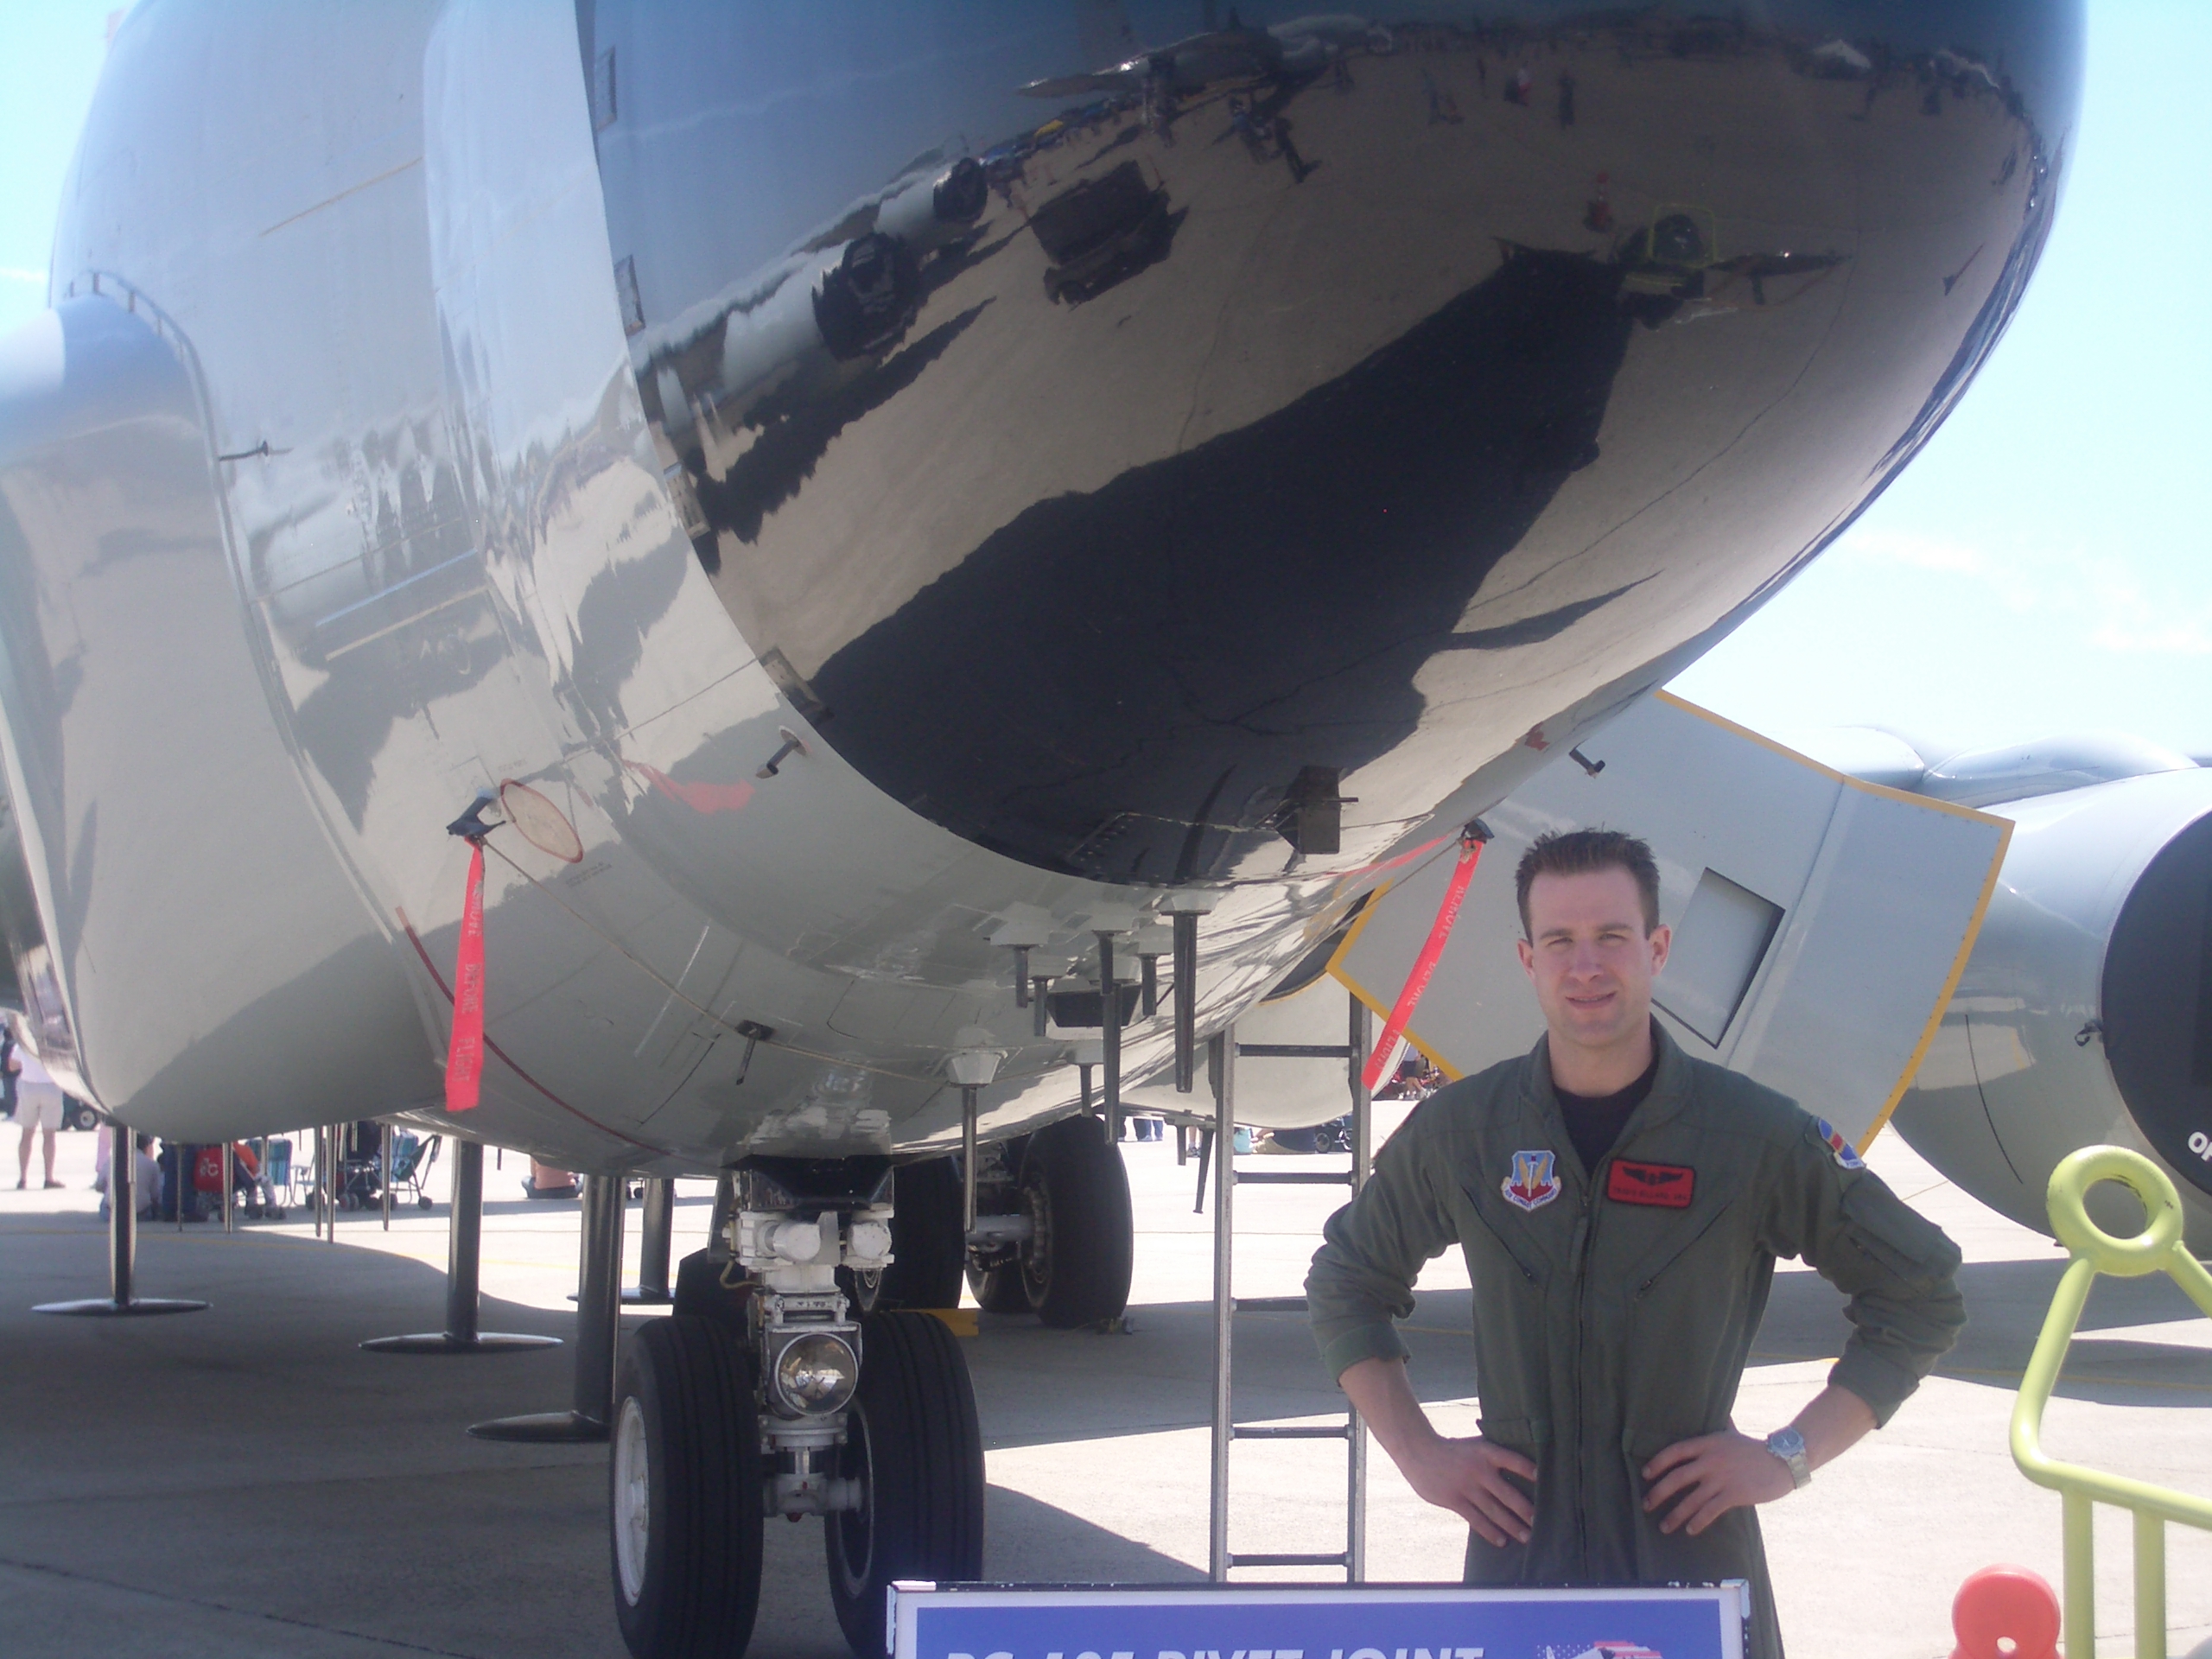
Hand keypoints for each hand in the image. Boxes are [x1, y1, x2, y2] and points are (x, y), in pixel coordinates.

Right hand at [1402, 1433, 1537, 1547]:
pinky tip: (1501, 1541)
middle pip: (1508, 1494)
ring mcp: (1466, 1486)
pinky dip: (1490, 1532)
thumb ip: (1494, 1457)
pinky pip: (1476, 1520)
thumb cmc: (1453, 1451)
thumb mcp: (1475, 1446)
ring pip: (1494, 1511)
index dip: (1528, 1470)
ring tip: (1526, 1537)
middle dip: (1525, 1511)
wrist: (1419, 1452)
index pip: (1513, 1461)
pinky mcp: (1454, 1500)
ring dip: (1512, 1526)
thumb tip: (1523, 1469)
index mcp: (1486, 1452)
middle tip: (1539, 1523)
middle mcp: (1478, 1469)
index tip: (1542, 1478)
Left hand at [1641, 1429, 1793, 1535]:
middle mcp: (1711, 1460)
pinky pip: (1710, 1510)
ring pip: (1691, 1499)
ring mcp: (1722, 1478)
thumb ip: (1720, 1425)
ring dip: (1675, 1515)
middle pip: (1677, 1477)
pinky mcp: (1734, 1494)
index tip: (1645, 1474)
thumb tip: (1716, 1411)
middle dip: (1659, 1493)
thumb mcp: (1732, 1433)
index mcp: (1707, 1443)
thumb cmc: (1755, 1448)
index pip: (1675, 1451)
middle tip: (1646, 1505)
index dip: (1658, 1463)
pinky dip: (1698, 1521)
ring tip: (1664, 1526)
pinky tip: (1690, 1530)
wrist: (1783, 1461)